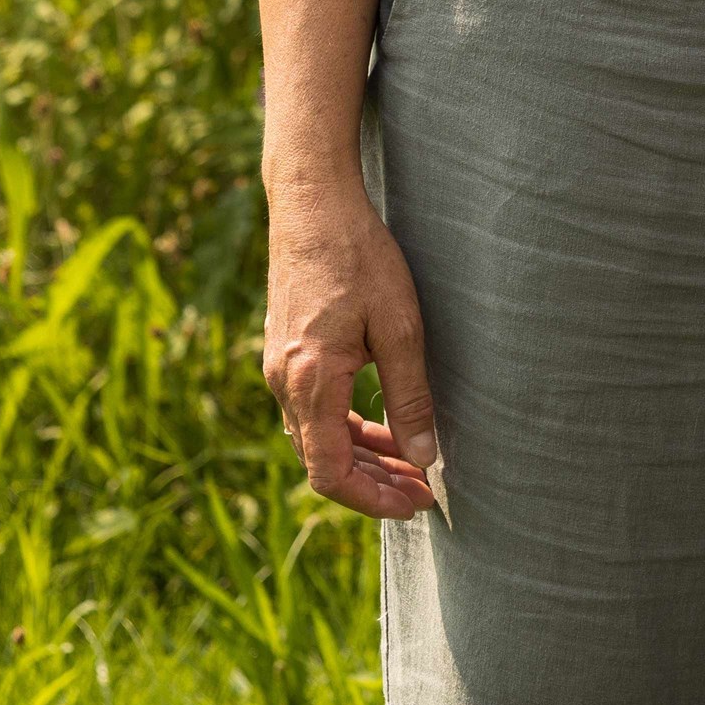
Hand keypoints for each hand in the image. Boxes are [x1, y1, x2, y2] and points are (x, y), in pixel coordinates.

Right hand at [262, 172, 442, 520]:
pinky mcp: (284, 353)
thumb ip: (409, 395)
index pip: (330, 474)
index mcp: (309, 383)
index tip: (417, 502)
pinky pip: (312, 410)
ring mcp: (279, 368)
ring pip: (317, 438)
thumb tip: (425, 457)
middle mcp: (284, 383)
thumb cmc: (359, 256)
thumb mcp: (399, 326)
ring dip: (363, 456)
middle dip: (374, 483)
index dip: (373, 498)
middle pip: (323, 462)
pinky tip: (382, 422)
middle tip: (424, 489)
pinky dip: (347, 427)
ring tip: (412, 461)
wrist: (312, 203)